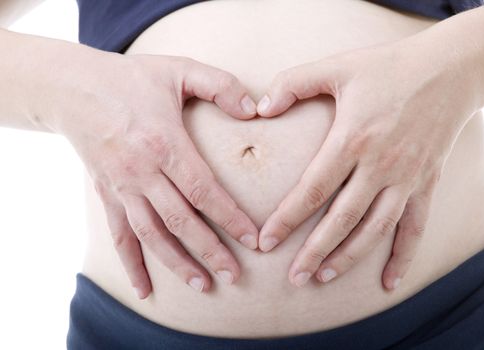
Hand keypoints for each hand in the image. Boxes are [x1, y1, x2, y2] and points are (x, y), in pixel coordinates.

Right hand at [53, 54, 258, 296]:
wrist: (74, 88)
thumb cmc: (131, 78)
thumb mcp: (178, 69)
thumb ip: (220, 85)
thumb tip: (254, 108)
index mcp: (164, 143)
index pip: (203, 191)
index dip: (229, 218)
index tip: (252, 240)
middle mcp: (142, 172)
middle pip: (181, 220)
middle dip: (210, 250)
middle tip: (235, 274)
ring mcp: (121, 187)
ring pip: (152, 235)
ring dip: (177, 263)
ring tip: (203, 285)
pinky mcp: (107, 194)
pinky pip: (119, 235)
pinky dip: (131, 264)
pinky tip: (144, 289)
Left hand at [256, 40, 474, 289]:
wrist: (450, 69)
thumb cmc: (389, 67)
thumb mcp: (337, 66)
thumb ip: (293, 83)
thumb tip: (260, 108)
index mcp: (352, 139)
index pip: (313, 189)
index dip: (287, 219)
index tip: (266, 242)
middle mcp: (379, 165)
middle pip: (342, 220)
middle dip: (314, 251)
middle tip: (293, 277)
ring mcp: (406, 178)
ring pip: (375, 230)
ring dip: (348, 258)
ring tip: (323, 278)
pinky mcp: (426, 183)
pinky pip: (415, 228)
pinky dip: (403, 257)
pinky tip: (388, 283)